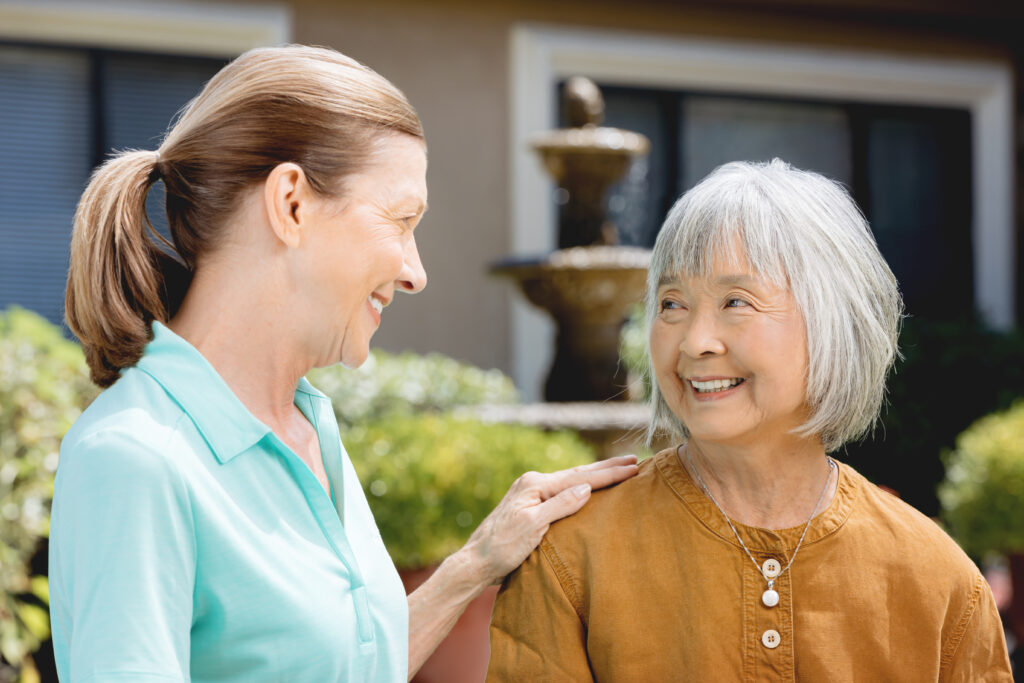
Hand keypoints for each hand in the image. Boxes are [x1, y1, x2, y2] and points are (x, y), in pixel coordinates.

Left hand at [458, 454, 638, 585]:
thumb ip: (560, 506)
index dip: (609, 473)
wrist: (475, 562)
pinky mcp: (530, 505)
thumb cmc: (501, 547)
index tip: (634, 467)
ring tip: (616, 468)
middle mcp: (533, 483)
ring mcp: (530, 493)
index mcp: (535, 484)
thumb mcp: (533, 527)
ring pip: (570, 481)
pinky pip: (562, 492)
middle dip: (606, 467)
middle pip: (577, 473)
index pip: (580, 478)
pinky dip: (579, 487)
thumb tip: (587, 488)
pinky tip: (586, 488)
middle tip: (632, 460)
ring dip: (594, 475)